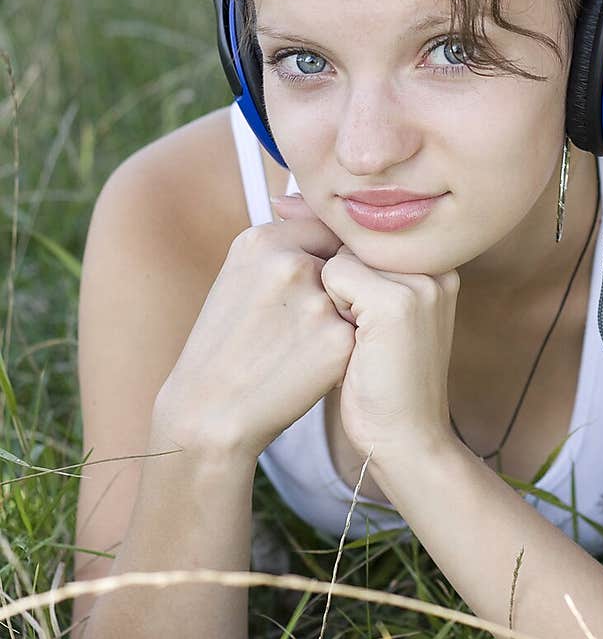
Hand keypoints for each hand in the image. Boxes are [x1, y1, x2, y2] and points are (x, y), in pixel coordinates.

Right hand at [154, 194, 355, 461]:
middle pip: (342, 262)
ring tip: (296, 347)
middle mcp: (289, 263)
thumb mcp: (239, 277)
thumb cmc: (224, 345)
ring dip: (338, 319)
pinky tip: (308, 367)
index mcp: (260, 241)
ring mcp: (316, 301)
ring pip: (353, 297)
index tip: (303, 289)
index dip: (322, 260)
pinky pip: (358, 331)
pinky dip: (341, 349)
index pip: (323, 229)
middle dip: (331, 290)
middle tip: (290, 326)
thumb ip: (283, 247)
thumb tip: (332, 226)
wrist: (208, 411)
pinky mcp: (338, 340)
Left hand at [317, 242, 460, 463]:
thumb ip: (359, 265)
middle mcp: (435, 265)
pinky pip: (334, 274)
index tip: (355, 310)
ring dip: (332, 296)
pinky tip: (353, 342)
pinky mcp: (397, 302)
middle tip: (363, 333)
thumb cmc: (381, 382)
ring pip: (340, 255)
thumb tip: (287, 203)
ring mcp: (419, 282)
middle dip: (337, 281)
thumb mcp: (376, 313)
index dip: (343, 266)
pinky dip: (329, 309)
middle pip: (352, 240)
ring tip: (359, 338)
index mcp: (435, 264)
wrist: (405, 439)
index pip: (366, 233)